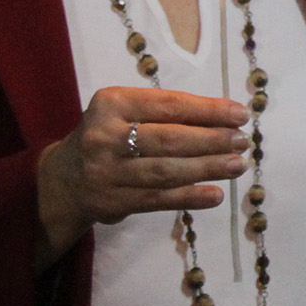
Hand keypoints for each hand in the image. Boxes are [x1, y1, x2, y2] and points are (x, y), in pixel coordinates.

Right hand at [33, 86, 250, 270]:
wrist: (63, 179)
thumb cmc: (109, 136)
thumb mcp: (125, 112)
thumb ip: (166, 113)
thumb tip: (226, 118)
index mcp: (111, 103)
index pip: (169, 105)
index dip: (208, 110)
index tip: (241, 114)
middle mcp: (104, 136)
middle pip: (169, 139)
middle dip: (212, 140)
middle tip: (243, 142)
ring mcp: (105, 172)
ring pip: (166, 171)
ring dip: (207, 169)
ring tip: (237, 166)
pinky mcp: (111, 202)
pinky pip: (158, 199)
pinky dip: (190, 197)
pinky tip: (216, 195)